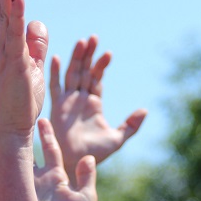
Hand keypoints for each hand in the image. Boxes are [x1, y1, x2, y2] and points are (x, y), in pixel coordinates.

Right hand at [0, 0, 46, 138]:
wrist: (11, 129)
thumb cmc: (21, 102)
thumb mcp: (35, 68)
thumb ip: (36, 45)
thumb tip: (38, 23)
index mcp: (9, 44)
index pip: (7, 9)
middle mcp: (4, 44)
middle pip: (1, 4)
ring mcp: (7, 53)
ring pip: (5, 15)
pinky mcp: (14, 64)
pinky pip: (15, 35)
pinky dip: (16, 15)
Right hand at [0, 119, 97, 200]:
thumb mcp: (87, 199)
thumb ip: (87, 178)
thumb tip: (89, 157)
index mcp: (56, 177)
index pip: (50, 150)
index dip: (46, 135)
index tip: (42, 118)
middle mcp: (38, 179)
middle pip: (25, 152)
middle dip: (17, 137)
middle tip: (10, 119)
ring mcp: (24, 188)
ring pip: (8, 164)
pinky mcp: (13, 200)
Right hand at [49, 35, 146, 185]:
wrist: (77, 162)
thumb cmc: (96, 153)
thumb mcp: (118, 138)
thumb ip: (131, 125)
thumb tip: (145, 110)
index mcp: (93, 104)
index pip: (97, 79)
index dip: (101, 65)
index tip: (108, 54)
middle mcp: (79, 99)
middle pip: (84, 71)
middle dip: (89, 55)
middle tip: (94, 37)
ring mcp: (68, 101)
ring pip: (71, 74)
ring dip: (76, 58)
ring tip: (82, 42)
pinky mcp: (57, 106)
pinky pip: (56, 86)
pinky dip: (55, 72)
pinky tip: (56, 57)